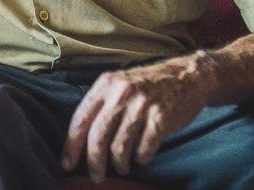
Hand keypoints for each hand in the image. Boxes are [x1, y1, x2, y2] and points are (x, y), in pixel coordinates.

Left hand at [61, 53, 215, 182]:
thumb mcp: (118, 83)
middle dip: (94, 163)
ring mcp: (142, 105)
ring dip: (119, 164)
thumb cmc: (147, 85)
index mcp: (105, 85)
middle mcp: (121, 94)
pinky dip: (141, 159)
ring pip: (120, 147)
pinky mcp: (161, 118)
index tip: (66, 164)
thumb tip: (78, 138)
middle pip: (98, 137)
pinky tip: (141, 158)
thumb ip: (100, 104)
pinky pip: (144, 149)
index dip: (71, 146)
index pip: (80, 120)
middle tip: (96, 177)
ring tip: (121, 167)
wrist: (186, 76)